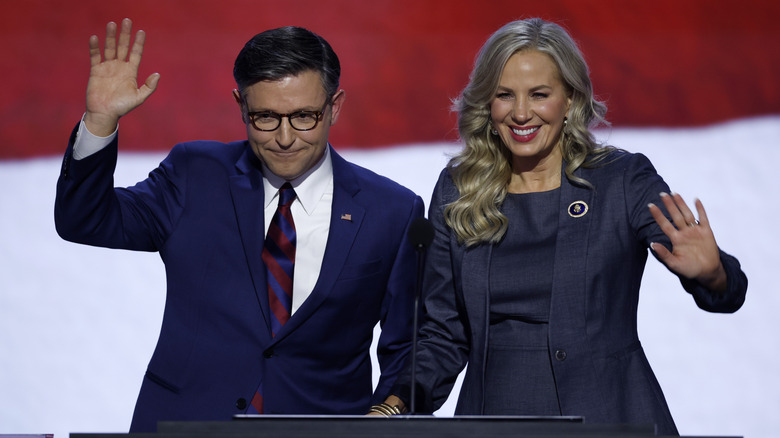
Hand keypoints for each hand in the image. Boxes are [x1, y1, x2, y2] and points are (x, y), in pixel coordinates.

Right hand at [84, 18, 159, 135]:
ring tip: (112, 24)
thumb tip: (158, 74)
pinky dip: (95, 47)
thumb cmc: (123, 107)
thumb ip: (149, 87)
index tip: (141, 31)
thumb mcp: (139, 97)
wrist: (105, 113)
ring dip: (111, 37)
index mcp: (131, 71)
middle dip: (125, 34)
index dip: (138, 43)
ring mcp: (107, 67)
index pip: (136, 53)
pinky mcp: (96, 70)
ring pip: (110, 48)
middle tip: (127, 20)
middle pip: (123, 46)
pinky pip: (95, 56)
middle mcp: (119, 66)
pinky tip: (95, 37)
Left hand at [648, 192, 726, 291]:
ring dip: (681, 204)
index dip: (658, 215)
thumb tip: (652, 244)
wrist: (707, 272)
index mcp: (675, 239)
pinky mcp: (706, 232)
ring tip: (674, 193)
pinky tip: (696, 200)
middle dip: (669, 205)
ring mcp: (695, 231)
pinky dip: (700, 209)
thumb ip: (664, 254)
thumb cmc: (689, 269)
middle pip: (675, 216)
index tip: (650, 206)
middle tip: (662, 194)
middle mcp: (684, 233)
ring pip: (687, 214)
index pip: (664, 224)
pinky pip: (703, 218)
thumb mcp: (674, 264)